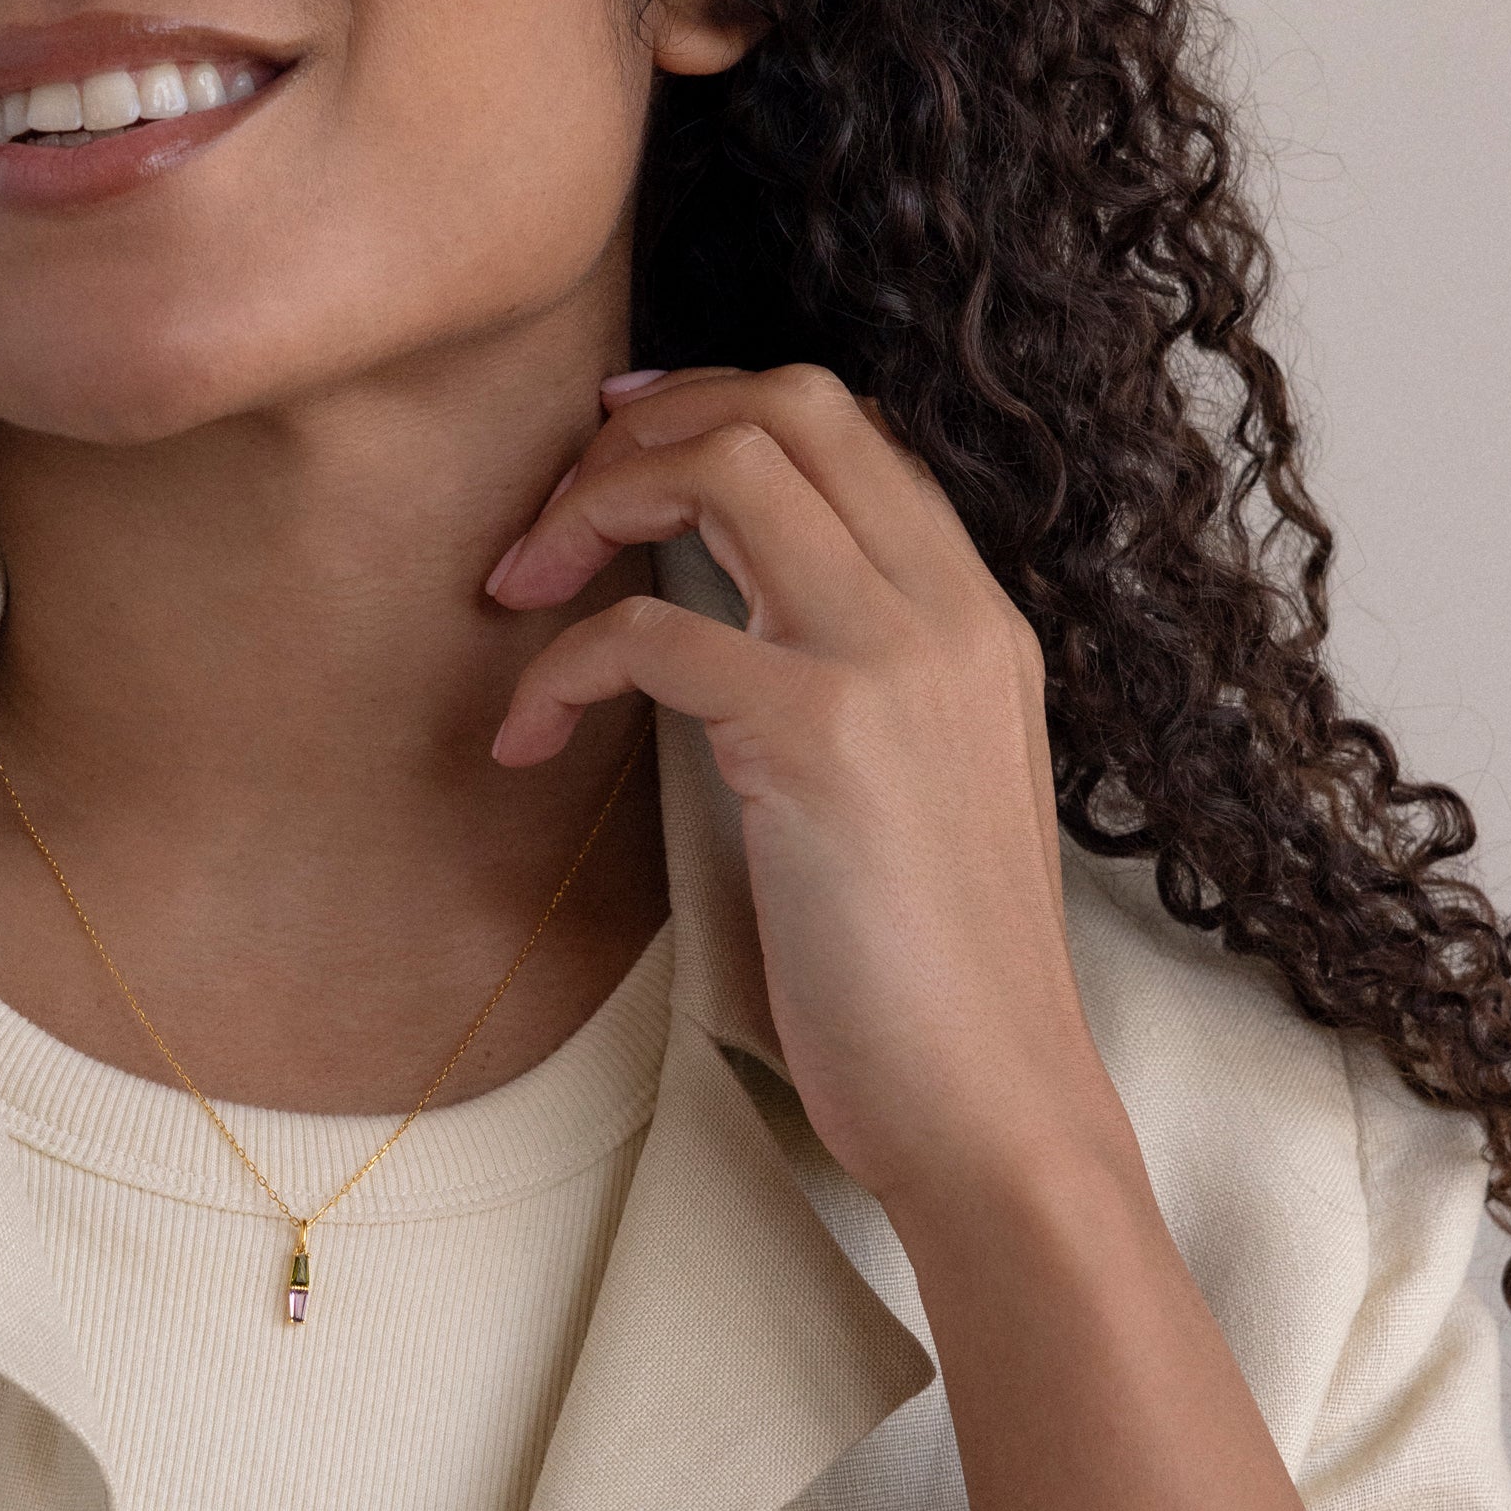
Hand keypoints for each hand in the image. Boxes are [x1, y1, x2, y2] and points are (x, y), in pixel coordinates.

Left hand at [483, 362, 1129, 1215]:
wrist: (995, 1105)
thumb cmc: (931, 981)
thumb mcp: (916, 793)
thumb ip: (855, 689)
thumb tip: (731, 634)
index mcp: (976, 617)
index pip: (848, 428)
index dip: (713, 408)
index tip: (615, 447)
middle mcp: (948, 610)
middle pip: (786, 405)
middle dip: (639, 430)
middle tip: (550, 515)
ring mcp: (891, 661)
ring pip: (725, 467)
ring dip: (589, 502)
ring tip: (515, 585)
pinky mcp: (819, 736)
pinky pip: (646, 631)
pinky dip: (556, 666)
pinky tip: (523, 738)